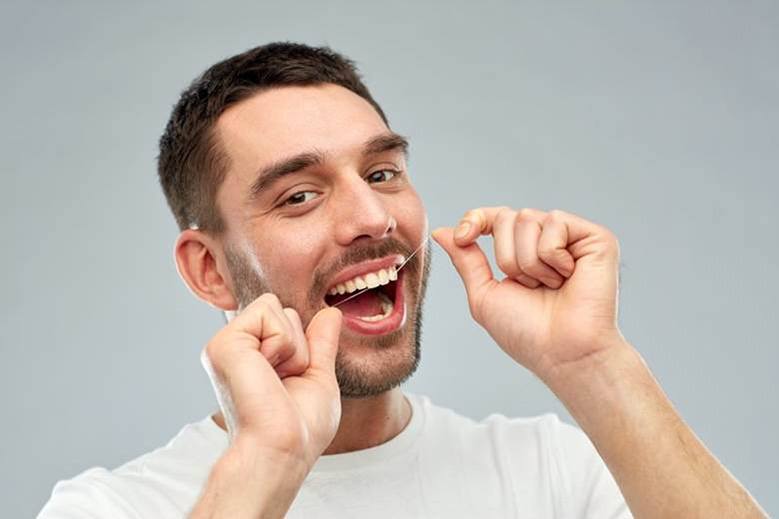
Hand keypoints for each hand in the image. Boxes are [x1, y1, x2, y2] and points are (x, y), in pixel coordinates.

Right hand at [201, 294, 342, 469]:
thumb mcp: (318, 376)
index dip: (304, 347)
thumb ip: (321, 342)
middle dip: (298, 343)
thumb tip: (331, 312)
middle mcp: (237, 348)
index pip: (288, 318)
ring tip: (276, 379)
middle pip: (282, 308)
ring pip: (273, 305)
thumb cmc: (301, 428)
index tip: (293, 381)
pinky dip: (282, 341)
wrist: (283, 450)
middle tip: (285, 381)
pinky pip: (267, 309)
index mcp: (254, 356)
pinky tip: (268, 372)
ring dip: (291, 345)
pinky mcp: (223, 343)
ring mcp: (226, 344)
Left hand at [433, 207, 623, 381]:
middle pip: (507, 216)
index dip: (476, 219)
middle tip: (528, 287)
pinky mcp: (595, 238)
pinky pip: (555, 222)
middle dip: (506, 257)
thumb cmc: (526, 333)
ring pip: (528, 219)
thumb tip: (440, 230)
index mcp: (523, 252)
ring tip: (549, 286)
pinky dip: (551, 256)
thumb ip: (465, 259)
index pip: (494, 217)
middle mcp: (547, 241)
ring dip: (528, 262)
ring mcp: (572, 238)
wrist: (561, 352)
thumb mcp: (484, 294)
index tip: (464, 237)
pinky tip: (568, 277)